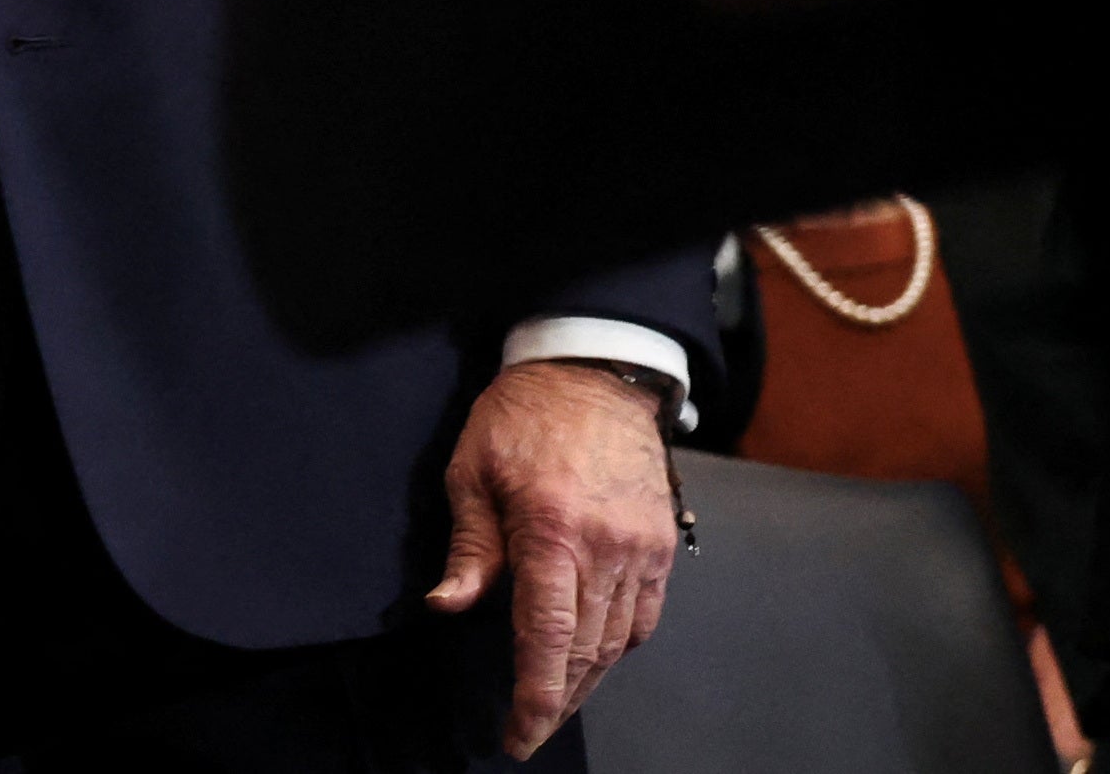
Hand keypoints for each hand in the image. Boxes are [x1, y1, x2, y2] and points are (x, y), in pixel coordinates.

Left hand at [431, 361, 680, 756]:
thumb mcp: (473, 470)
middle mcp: (606, 548)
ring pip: (617, 642)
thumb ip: (470, 547)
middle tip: (530, 728)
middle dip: (556, 700)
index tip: (518, 736)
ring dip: (587, 679)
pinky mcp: (662, 544)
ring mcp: (642, 548)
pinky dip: (619, 644)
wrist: (594, 372)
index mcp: (552, 531)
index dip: (534, 698)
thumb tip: (447, 605)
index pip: (547, 639)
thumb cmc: (522, 416)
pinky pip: (645, 616)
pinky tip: (595, 654)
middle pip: (585, 652)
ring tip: (557, 700)